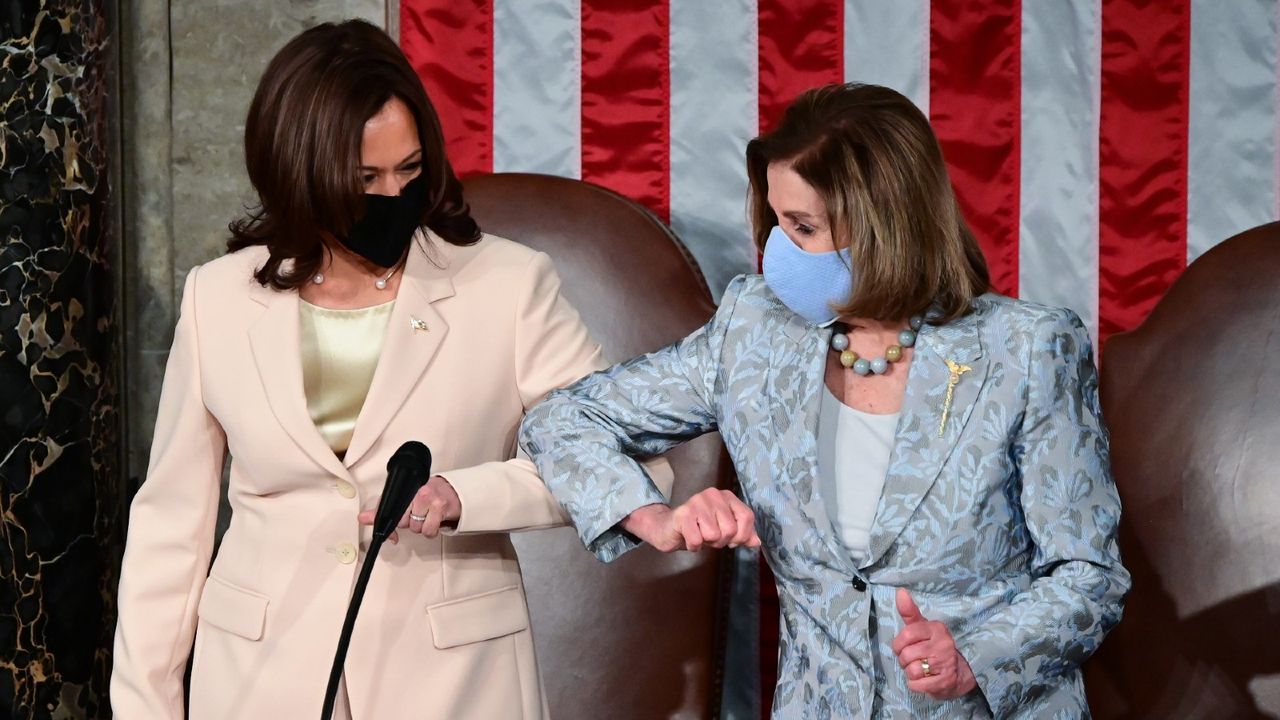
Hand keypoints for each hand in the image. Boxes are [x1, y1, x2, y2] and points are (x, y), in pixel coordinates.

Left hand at [358, 475, 460, 540]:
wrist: (454, 492)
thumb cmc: (429, 495)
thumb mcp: (404, 499)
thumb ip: (383, 510)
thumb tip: (362, 518)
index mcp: (406, 489)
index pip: (389, 507)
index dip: (390, 524)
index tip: (392, 534)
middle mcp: (418, 491)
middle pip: (402, 521)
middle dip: (409, 523)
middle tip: (418, 514)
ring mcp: (430, 498)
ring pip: (415, 528)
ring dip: (421, 527)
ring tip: (427, 516)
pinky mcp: (441, 507)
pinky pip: (429, 531)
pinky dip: (431, 530)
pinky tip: (434, 521)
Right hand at [620, 488, 760, 552]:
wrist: (667, 528)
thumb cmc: (699, 528)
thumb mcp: (724, 530)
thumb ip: (743, 534)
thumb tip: (757, 542)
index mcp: (726, 496)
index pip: (747, 517)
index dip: (742, 535)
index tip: (732, 540)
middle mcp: (713, 495)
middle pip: (731, 529)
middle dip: (721, 541)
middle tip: (709, 537)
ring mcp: (697, 502)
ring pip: (714, 535)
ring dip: (706, 543)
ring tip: (698, 535)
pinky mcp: (683, 514)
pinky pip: (697, 541)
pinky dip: (693, 546)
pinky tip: (688, 538)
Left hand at [891, 588, 977, 699]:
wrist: (960, 672)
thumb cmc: (934, 647)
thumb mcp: (923, 628)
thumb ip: (909, 612)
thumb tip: (900, 592)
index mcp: (936, 628)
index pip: (906, 635)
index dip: (898, 644)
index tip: (903, 647)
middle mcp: (943, 644)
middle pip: (906, 655)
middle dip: (904, 661)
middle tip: (914, 660)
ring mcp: (946, 663)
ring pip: (911, 671)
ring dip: (911, 673)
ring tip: (921, 669)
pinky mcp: (945, 681)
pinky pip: (917, 685)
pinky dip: (916, 685)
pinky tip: (924, 680)